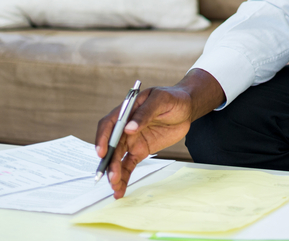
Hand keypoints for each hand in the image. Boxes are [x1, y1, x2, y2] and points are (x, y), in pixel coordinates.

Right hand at [95, 69, 223, 198]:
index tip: (102, 152)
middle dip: (109, 162)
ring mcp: (131, 140)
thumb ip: (145, 113)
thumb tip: (128, 128)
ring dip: (114, 172)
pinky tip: (120, 189)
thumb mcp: (161, 100)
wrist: (186, 108)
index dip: (103, 138)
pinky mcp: (140, 150)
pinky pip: (128, 165)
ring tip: (115, 186)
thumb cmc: (172, 98)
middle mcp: (125, 127)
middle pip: (112, 145)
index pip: (109, 124)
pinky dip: (124, 176)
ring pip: (118, 158)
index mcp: (127, 111)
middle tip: (111, 176)